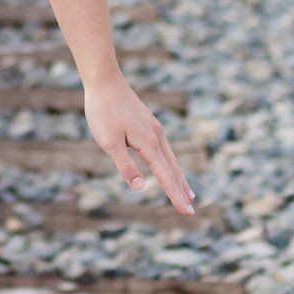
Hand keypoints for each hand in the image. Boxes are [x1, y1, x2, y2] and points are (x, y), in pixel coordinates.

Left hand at [84, 73, 195, 216]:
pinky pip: (164, 149)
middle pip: (173, 169)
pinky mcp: (148, 124)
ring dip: (179, 177)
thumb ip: (126, 165)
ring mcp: (154, 129)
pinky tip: (168, 165)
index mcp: (149, 143)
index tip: (187, 213)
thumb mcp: (109, 142)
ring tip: (187, 193)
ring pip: (170, 159)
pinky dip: (170, 163)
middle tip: (190, 211)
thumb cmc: (103, 112)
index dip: (175, 196)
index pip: (166, 176)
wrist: (104, 81)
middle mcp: (157, 136)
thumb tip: (141, 187)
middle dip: (181, 191)